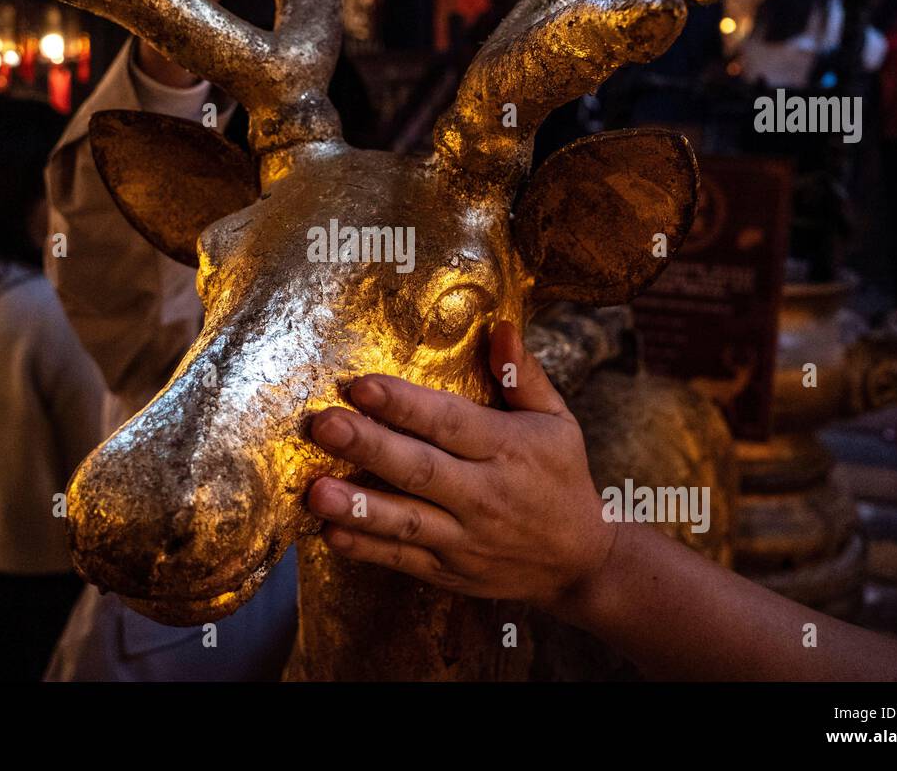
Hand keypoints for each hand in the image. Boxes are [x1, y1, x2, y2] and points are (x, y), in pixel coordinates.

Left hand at [307, 321, 615, 609]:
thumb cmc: (561, 477)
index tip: (361, 385)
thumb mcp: (556, 422)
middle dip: (368, 446)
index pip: (450, 422)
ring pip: (406, 520)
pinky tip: (330, 533)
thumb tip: (499, 326)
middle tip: (323, 425)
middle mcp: (484, 494)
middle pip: (419, 468)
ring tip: (315, 491)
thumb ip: (522, 376)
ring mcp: (465, 537)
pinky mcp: (450, 570)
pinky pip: (403, 559)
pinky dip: (366, 548)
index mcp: (507, 448)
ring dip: (358, 506)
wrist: (581, 561)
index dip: (404, 404)